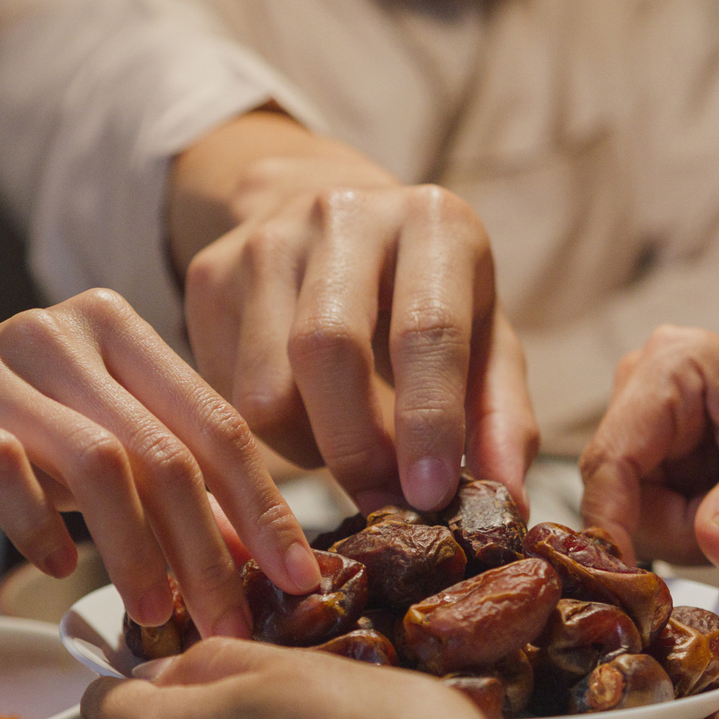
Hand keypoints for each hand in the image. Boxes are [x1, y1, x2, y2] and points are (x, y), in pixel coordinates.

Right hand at [0, 289, 317, 635]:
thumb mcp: (93, 442)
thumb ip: (168, 479)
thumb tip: (254, 551)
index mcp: (118, 329)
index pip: (216, 418)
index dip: (265, 504)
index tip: (300, 577)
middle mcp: (65, 333)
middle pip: (167, 446)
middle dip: (213, 544)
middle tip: (233, 620)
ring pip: (99, 462)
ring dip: (138, 549)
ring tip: (158, 612)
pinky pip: (6, 473)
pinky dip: (42, 529)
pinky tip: (62, 570)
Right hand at [171, 113, 537, 512]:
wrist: (337, 219)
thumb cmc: (429, 297)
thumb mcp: (485, 340)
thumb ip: (502, 417)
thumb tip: (508, 500)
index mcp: (432, 222)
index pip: (426, 328)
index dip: (429, 420)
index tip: (431, 495)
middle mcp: (344, 214)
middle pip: (328, 349)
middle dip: (357, 447)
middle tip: (383, 503)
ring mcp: (266, 240)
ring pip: (267, 387)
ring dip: (311, 449)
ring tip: (349, 452)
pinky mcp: (210, 274)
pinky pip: (229, 391)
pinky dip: (271, 434)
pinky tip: (305, 420)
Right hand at [578, 328, 718, 568]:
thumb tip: (711, 547)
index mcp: (670, 367)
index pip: (610, 457)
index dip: (611, 521)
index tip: (630, 575)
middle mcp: (645, 386)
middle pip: (616, 489)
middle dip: (671, 527)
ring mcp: (650, 420)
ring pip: (632, 507)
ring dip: (683, 531)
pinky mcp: (661, 450)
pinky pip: (652, 511)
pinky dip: (690, 528)